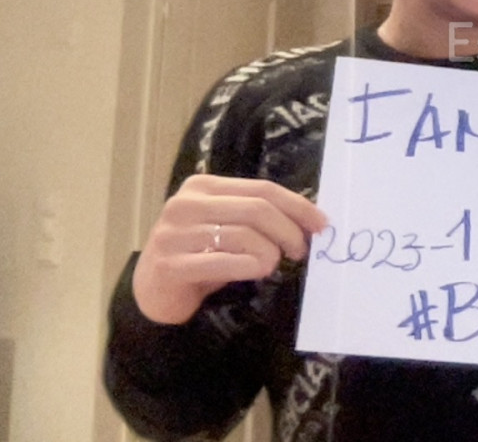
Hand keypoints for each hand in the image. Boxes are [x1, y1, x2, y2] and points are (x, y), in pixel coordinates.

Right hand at [132, 174, 326, 323]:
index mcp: (203, 186)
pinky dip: (250, 267)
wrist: (154, 292)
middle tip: (301, 250)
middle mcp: (185, 204)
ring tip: (273, 264)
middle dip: (289, 231)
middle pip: (257, 210)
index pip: (262, 189)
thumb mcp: (228, 227)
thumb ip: (258, 216)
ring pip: (244, 236)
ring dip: (270, 253)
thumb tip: (311, 218)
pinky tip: (257, 272)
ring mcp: (174, 234)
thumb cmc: (200, 256)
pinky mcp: (170, 265)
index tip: (322, 223)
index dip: (298, 205)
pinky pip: (224, 262)